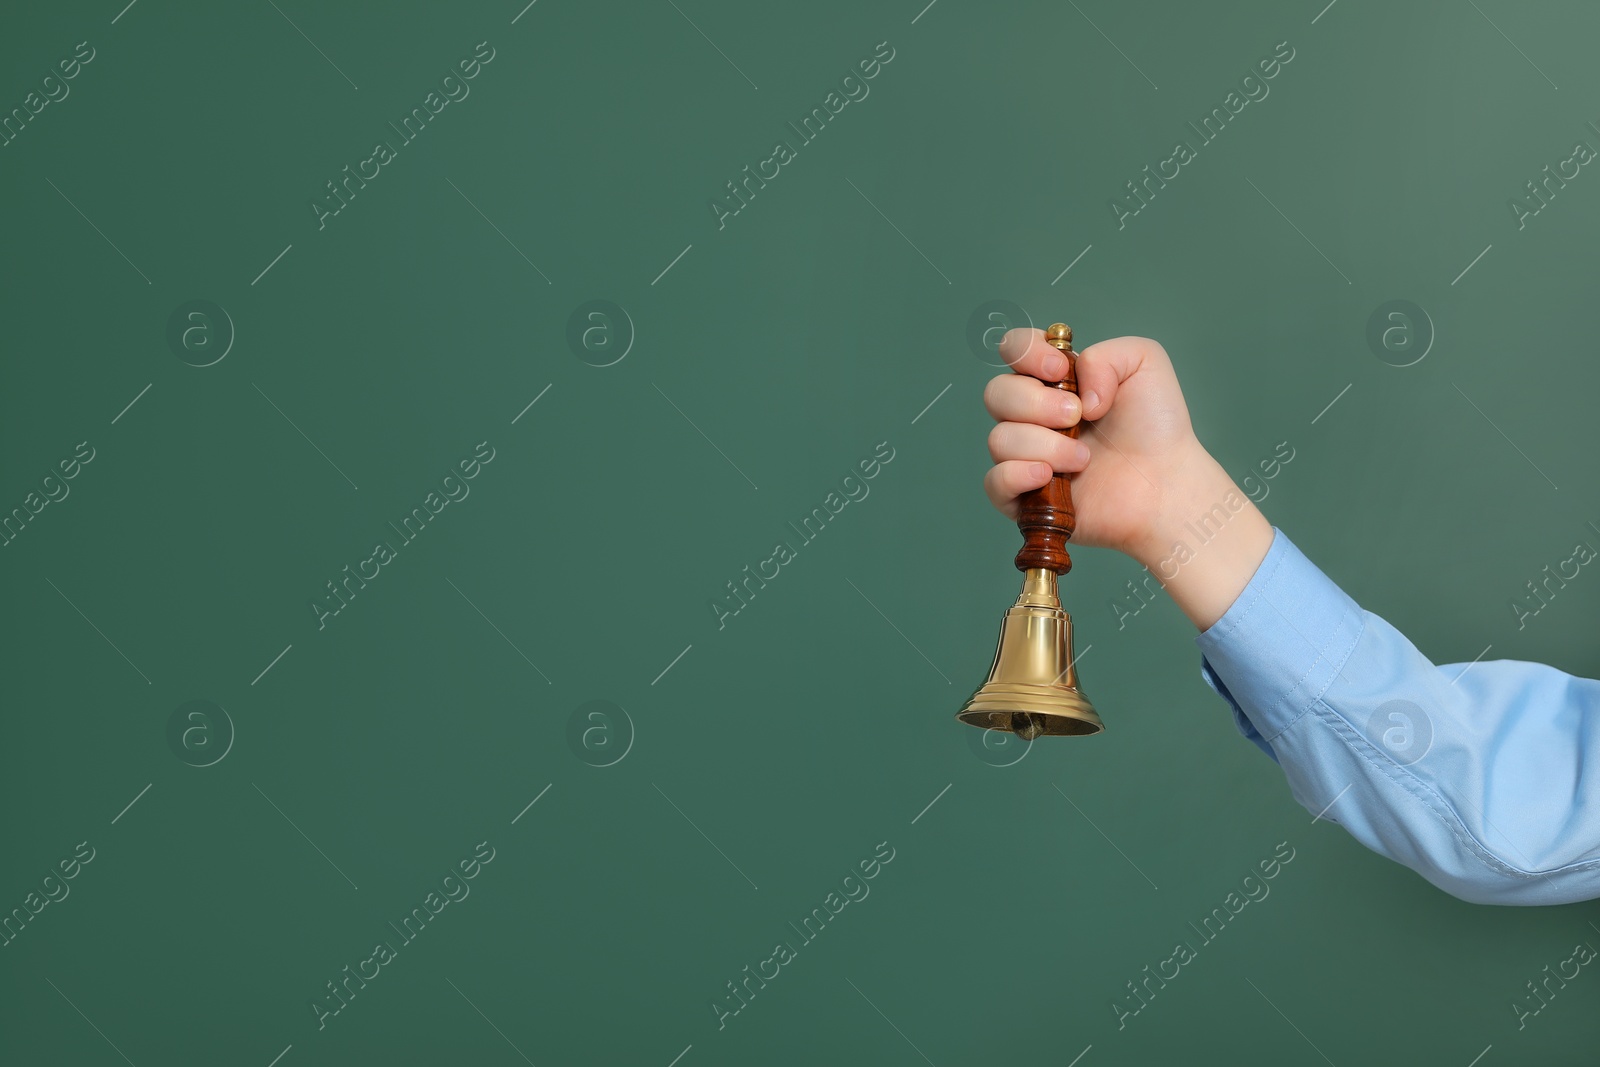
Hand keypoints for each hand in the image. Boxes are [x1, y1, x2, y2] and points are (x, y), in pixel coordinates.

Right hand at [983, 330, 1203, 560]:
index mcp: (1055, 381)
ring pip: (999, 440)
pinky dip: (1017, 475)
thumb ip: (1105, 353)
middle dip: (1036, 402)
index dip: (1026, 353)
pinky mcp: (1025, 498)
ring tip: (1084, 459)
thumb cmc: (1158, 428)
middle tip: (1077, 417)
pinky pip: (994, 482)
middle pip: (996, 394)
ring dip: (1045, 445)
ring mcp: (1027, 458)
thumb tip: (1074, 392)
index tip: (1061, 370)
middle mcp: (1034, 417)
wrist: (1168, 484)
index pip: (1013, 350)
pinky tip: (1049, 477)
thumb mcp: (1144, 363)